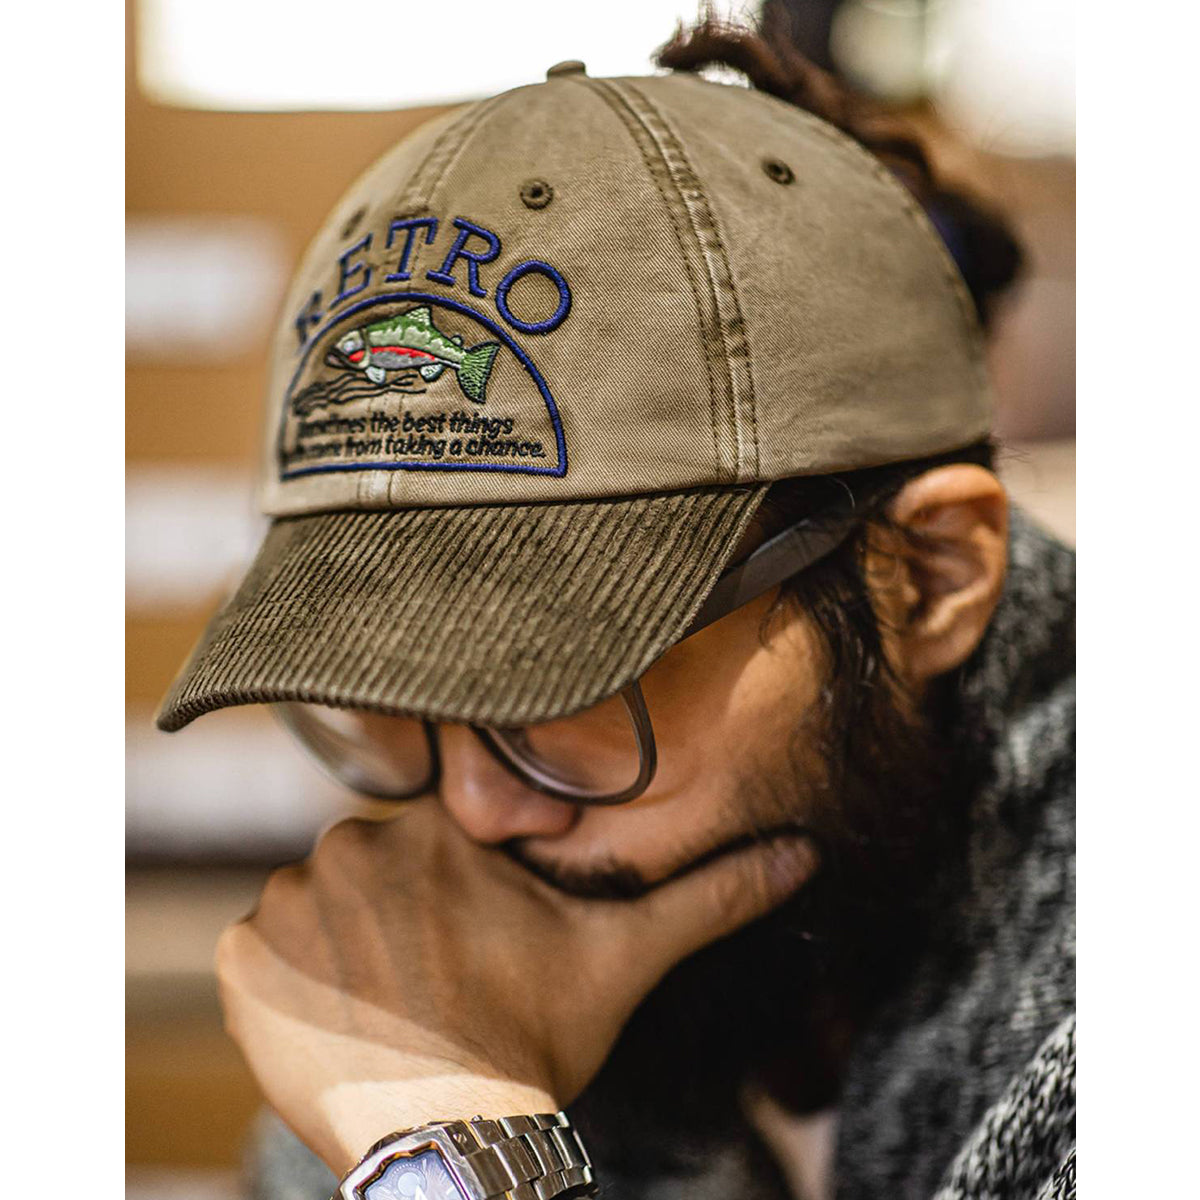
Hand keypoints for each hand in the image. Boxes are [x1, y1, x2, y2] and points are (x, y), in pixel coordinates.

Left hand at [215, 799, 815, 1173]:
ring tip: (394, 1005)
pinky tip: (343, 1020)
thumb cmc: (536, 1043)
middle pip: (375, 870)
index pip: (438, 840)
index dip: (457, 895)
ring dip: (348, 947)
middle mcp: (352, 845)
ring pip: (321, 905)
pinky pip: (262, 947)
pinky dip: (293, 979)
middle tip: (436, 983)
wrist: (452, 1146)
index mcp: (440, 829)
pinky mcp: (242, 960)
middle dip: (402, 918)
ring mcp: (288, 902)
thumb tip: (802, 853)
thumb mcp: (628, 956)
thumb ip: (708, 894)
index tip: (470, 945)